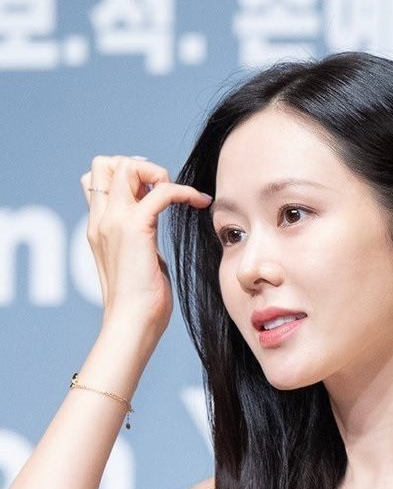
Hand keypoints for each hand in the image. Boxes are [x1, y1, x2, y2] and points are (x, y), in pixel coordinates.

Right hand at [80, 155, 211, 337]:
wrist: (132, 325)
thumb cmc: (141, 305)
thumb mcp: (137, 261)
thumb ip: (140, 239)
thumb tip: (152, 229)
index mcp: (99, 227)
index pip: (97, 180)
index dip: (126, 177)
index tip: (153, 194)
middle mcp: (102, 220)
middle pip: (105, 164)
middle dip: (138, 167)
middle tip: (162, 190)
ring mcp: (114, 222)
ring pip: (125, 166)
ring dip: (156, 172)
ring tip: (178, 196)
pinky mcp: (135, 228)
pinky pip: (162, 190)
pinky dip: (184, 191)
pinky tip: (200, 203)